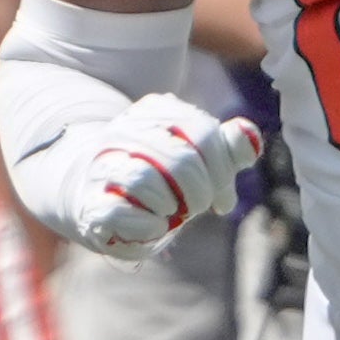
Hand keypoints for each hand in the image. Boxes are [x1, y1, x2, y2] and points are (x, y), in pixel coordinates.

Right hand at [60, 94, 261, 260]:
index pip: (203, 132)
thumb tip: (248, 133)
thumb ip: (226, 148)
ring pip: (144, 180)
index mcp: (154, 112)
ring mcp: (102, 165)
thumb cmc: (159, 177)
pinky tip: (153, 226)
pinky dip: (148, 227)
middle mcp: (123, 131)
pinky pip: (121, 212)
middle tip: (197, 205)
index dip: (222, 169)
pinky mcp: (91, 203)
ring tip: (171, 211)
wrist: (95, 191)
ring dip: (171, 205)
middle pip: (180, 159)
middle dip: (200, 192)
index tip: (219, 190)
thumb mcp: (198, 158)